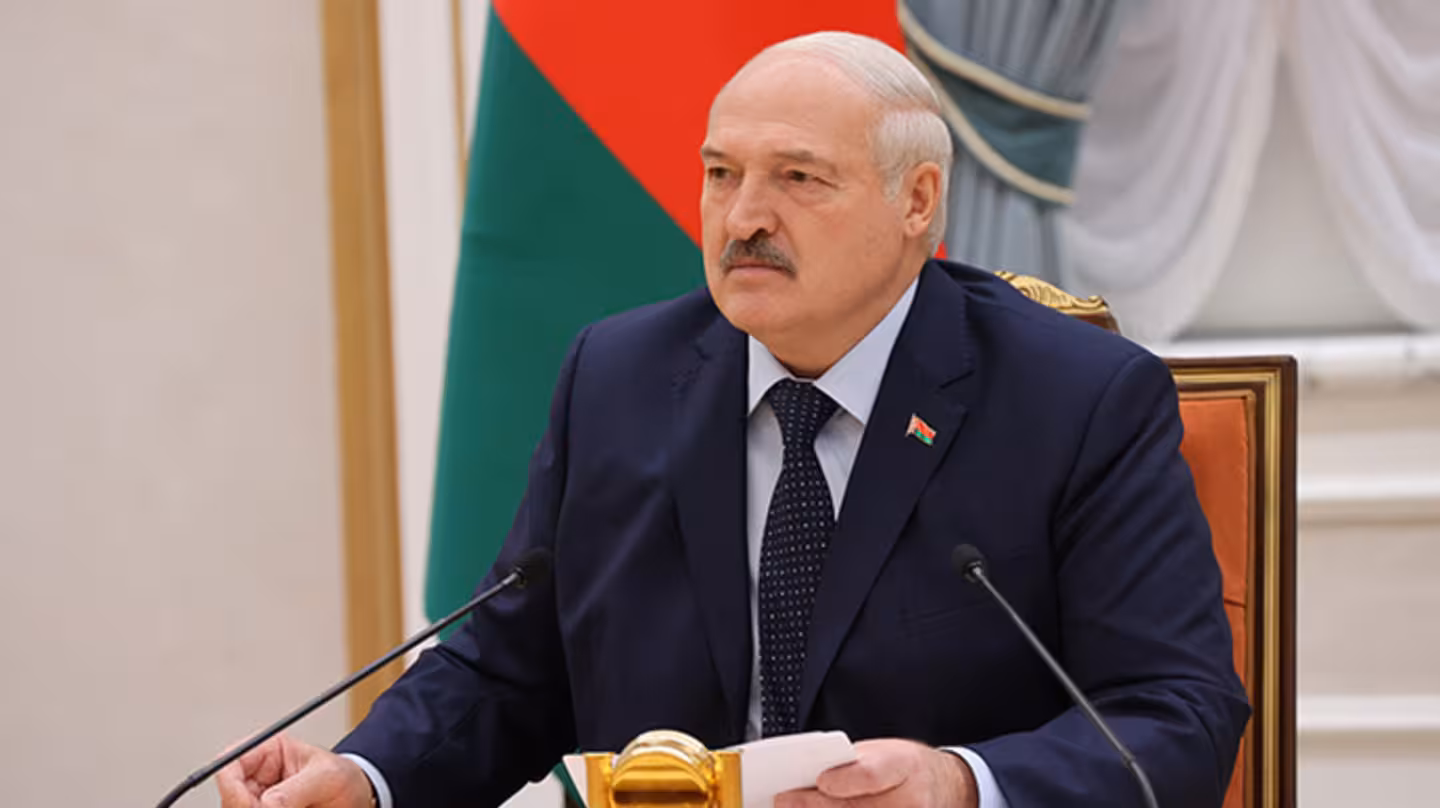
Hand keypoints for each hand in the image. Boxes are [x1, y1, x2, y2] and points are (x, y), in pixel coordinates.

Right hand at [216, 733, 372, 807]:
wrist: (358, 800)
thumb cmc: (344, 777)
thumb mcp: (328, 777)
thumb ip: (297, 788)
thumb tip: (267, 803)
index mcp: (267, 753)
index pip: (229, 765)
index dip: (231, 787)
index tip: (251, 804)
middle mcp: (255, 780)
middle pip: (230, 799)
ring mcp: (258, 802)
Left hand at [776, 739, 977, 807]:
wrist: (945, 787)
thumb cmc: (907, 768)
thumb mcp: (884, 753)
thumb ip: (850, 765)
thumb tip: (808, 777)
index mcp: (903, 765)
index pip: (872, 775)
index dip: (844, 781)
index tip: (820, 781)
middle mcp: (911, 800)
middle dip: (815, 806)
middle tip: (785, 801)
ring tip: (794, 807)